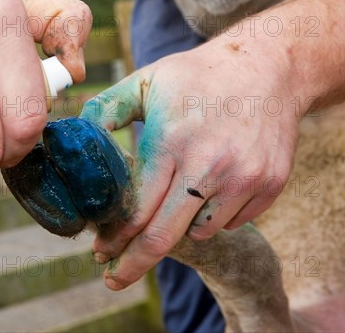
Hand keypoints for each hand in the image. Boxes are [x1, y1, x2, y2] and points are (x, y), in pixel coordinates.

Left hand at [80, 38, 300, 289]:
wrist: (269, 66)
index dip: (114, 237)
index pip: (136, 208)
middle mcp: (209, 163)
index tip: (99, 253)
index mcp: (171, 139)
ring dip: (178, 228)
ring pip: (199, 232)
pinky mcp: (270, 184)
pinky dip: (212, 216)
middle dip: (133, 264)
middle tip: (113, 278)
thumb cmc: (198, 75)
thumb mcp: (144, 81)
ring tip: (175, 199)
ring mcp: (244, 177)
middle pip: (164, 236)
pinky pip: (231, 222)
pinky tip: (210, 187)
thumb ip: (104, 111)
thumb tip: (75, 142)